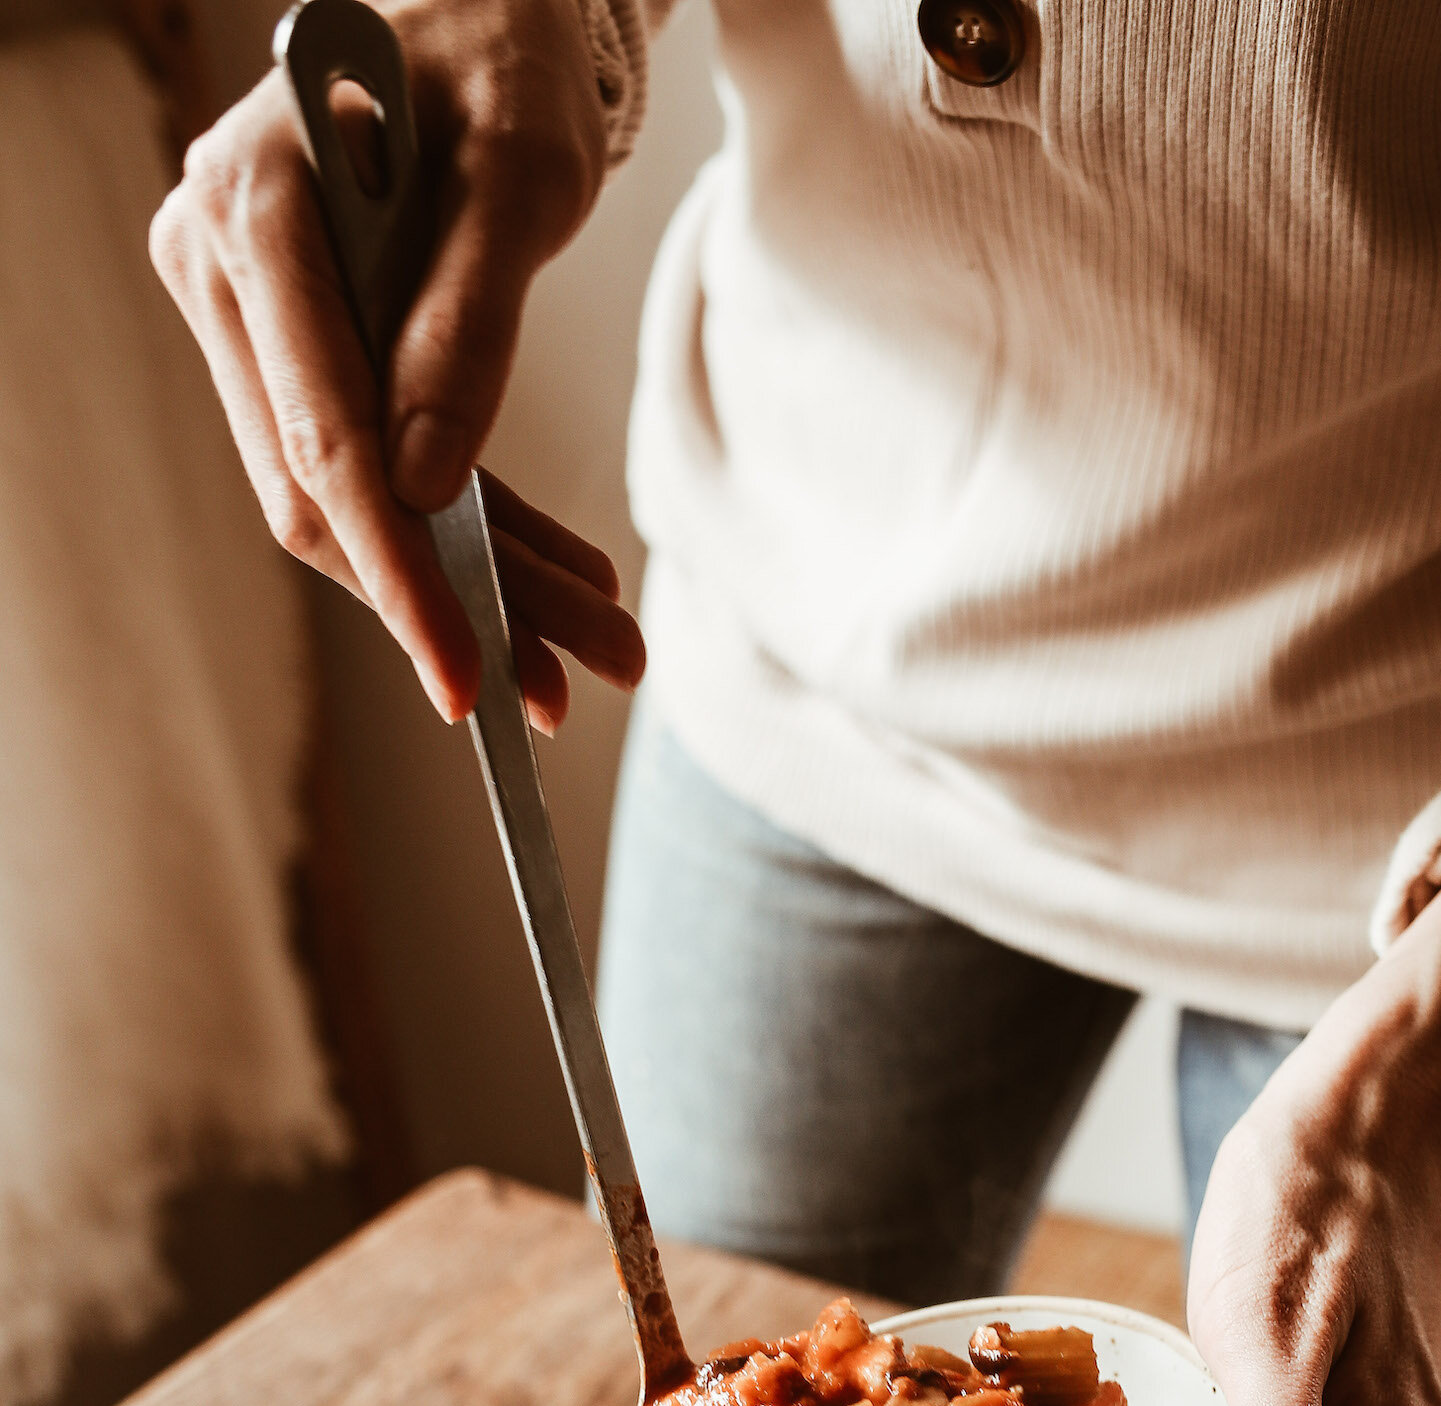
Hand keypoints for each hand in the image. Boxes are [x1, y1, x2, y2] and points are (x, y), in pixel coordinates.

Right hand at [149, 0, 644, 732]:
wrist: (487, 13)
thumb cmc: (501, 61)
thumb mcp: (517, 177)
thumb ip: (468, 322)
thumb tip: (424, 483)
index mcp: (251, 212)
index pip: (319, 439)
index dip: (397, 573)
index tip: (462, 674)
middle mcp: (222, 268)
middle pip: (326, 493)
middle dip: (454, 602)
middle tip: (571, 683)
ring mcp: (251, 311)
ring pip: (355, 499)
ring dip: (480, 585)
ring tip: (597, 646)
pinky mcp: (299, 343)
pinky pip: (378, 463)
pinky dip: (472, 531)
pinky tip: (558, 580)